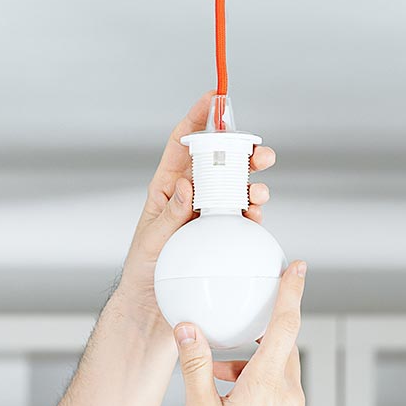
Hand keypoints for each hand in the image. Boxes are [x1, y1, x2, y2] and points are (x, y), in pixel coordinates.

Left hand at [116, 92, 274, 332]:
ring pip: (236, 187)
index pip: (184, 143)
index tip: (216, 98)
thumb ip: (171, 213)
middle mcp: (191, 195)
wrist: (153, 307)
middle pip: (220, 162)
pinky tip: (257, 214)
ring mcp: (209, 214)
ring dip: (253, 184)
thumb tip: (187, 185)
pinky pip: (243, 215)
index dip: (199, 118)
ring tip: (260, 193)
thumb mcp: (152, 240)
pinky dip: (253, 211)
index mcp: (168, 186)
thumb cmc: (144, 271)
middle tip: (261, 155)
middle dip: (243, 153)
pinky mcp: (222, 234)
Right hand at [172, 261, 306, 405]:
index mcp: (268, 383)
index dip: (290, 291)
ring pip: (279, 368)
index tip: (296, 267)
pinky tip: (231, 396)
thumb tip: (188, 328)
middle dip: (261, 327)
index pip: (285, 324)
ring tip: (219, 372)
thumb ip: (196, 365)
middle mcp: (288, 393)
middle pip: (281, 344)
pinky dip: (258, 381)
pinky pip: (278, 389)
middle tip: (244, 314)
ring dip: (253, 360)